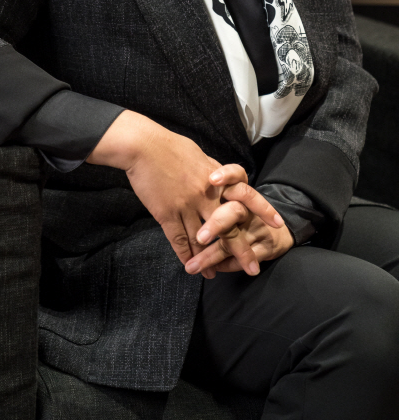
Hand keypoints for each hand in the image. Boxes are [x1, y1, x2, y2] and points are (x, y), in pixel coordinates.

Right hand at [86, 113, 283, 268]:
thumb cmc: (169, 146)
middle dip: (241, 249)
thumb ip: (213, 172)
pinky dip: (186, 254)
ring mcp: (187, 205)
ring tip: (215, 273)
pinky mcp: (167, 213)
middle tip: (253, 268)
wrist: (143, 146)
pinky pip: (179, 239)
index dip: (262, 210)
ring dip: (210, 258)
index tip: (278, 225)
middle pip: (229, 226)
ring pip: (204, 239)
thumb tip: (221, 181)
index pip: (246, 195)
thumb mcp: (200, 156)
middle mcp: (206, 194)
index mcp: (217, 178)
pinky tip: (190, 265)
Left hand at [184, 164, 293, 277]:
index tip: (212, 180)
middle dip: (216, 224)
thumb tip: (180, 176)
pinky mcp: (266, 247)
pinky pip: (241, 259)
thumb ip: (212, 188)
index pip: (237, 175)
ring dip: (210, 255)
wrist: (279, 228)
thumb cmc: (242, 208)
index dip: (227, 176)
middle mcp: (250, 208)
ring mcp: (259, 227)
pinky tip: (211, 270)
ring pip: (233, 241)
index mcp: (239, 190)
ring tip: (192, 266)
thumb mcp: (229, 193)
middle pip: (234, 211)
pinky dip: (225, 265)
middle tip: (199, 238)